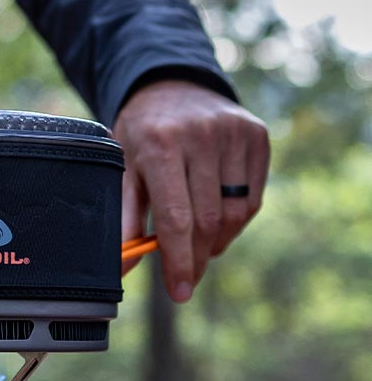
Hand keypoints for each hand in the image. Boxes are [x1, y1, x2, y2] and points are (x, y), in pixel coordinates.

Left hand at [114, 80, 269, 301]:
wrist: (171, 87)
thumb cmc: (140, 137)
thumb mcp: (122, 170)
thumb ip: (123, 219)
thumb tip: (123, 267)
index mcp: (160, 145)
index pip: (177, 218)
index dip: (179, 261)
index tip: (180, 293)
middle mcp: (201, 135)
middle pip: (208, 221)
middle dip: (196, 258)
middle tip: (186, 279)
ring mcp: (234, 133)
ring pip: (235, 214)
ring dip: (216, 242)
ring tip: (197, 248)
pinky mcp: (257, 135)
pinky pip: (252, 198)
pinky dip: (236, 221)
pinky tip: (216, 223)